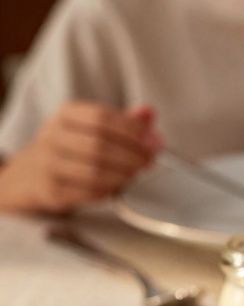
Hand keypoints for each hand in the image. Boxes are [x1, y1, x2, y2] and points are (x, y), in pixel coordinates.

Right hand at [0, 102, 157, 212]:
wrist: (28, 176)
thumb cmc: (71, 148)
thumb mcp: (91, 128)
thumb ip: (123, 121)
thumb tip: (148, 113)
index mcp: (65, 115)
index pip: (102, 117)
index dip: (133, 131)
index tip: (153, 142)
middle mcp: (51, 136)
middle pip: (100, 144)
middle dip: (132, 155)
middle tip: (149, 162)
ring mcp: (47, 164)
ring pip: (94, 170)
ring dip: (124, 174)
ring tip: (137, 175)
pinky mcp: (50, 191)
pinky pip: (87, 192)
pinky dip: (108, 190)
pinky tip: (118, 187)